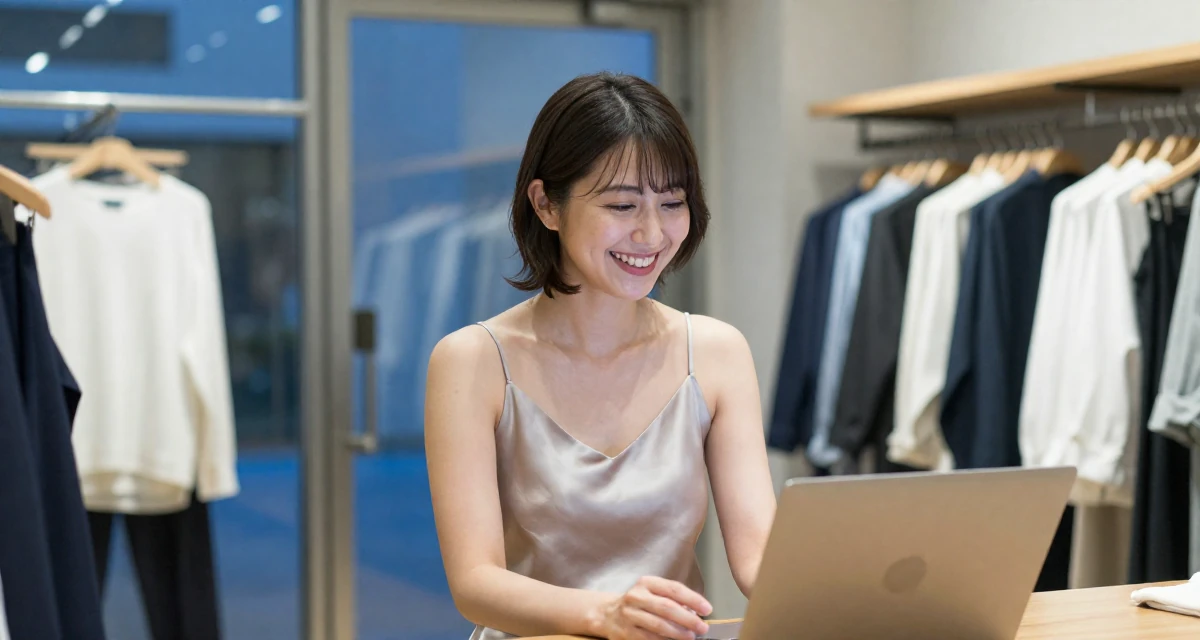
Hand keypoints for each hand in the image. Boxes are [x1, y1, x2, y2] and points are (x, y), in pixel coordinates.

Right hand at [596, 576, 712, 639]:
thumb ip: (671, 599)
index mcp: (646, 583)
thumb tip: (695, 611)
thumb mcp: (651, 592)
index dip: (693, 599)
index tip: (707, 608)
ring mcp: (629, 615)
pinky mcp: (625, 632)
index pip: (673, 589)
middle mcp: (636, 596)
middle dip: (688, 619)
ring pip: (658, 625)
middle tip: (702, 627)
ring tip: (691, 637)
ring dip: (678, 633)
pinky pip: (649, 638)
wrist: (607, 613)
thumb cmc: (638, 603)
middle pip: (667, 607)